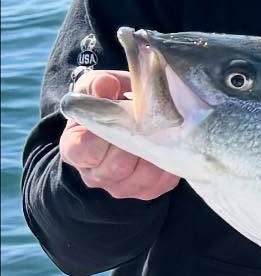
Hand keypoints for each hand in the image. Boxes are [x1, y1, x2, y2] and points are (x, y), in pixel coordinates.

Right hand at [59, 70, 178, 200]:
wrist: (124, 120)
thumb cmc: (107, 102)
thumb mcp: (98, 87)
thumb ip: (98, 84)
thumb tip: (105, 85)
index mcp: (74, 148)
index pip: (83, 152)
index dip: (101, 138)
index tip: (119, 120)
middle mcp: (93, 174)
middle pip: (116, 167)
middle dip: (136, 144)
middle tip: (150, 124)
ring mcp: (120, 187)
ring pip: (141, 178)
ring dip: (155, 154)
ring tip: (162, 133)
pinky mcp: (145, 191)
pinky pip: (161, 184)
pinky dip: (169, 165)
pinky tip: (170, 147)